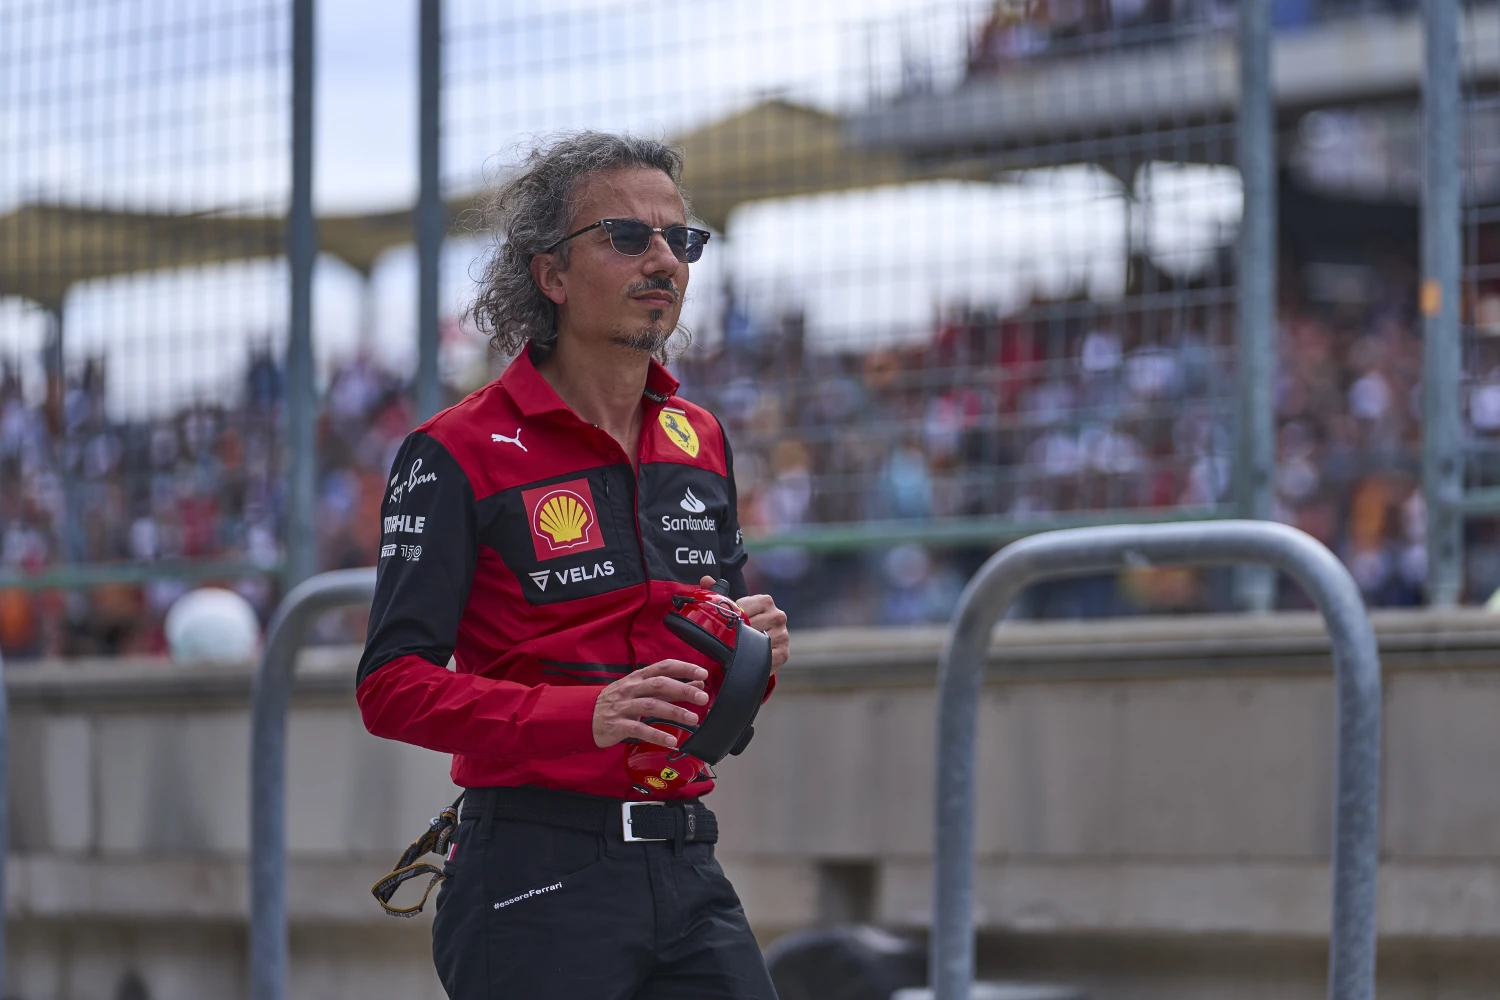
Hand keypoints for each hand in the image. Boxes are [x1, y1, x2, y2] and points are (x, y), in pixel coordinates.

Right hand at [592, 659, 708, 748]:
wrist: (584, 715)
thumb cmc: (617, 701)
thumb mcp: (640, 690)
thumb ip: (668, 688)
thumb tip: (697, 684)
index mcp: (638, 677)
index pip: (663, 667)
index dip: (684, 668)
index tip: (702, 672)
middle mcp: (631, 689)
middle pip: (660, 685)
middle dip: (683, 689)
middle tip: (703, 697)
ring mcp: (624, 707)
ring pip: (651, 706)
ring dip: (674, 711)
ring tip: (692, 719)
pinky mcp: (618, 725)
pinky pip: (639, 729)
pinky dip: (657, 735)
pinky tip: (671, 741)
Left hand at [701, 576, 788, 674]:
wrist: (760, 646)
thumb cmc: (745, 624)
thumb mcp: (732, 609)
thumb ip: (717, 593)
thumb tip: (705, 580)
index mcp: (765, 601)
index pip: (744, 608)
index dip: (731, 617)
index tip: (724, 624)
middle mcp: (778, 616)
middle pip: (750, 626)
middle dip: (736, 633)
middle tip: (725, 640)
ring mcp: (782, 635)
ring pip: (757, 642)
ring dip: (744, 648)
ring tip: (734, 650)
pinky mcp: (783, 653)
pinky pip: (767, 658)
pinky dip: (754, 660)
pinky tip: (745, 660)